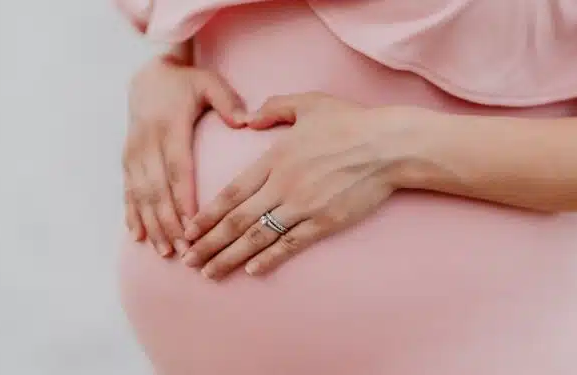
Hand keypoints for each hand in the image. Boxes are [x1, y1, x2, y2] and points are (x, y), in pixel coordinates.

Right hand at [123, 56, 245, 256]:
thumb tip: (246, 121)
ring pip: (140, 195)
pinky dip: (132, 215)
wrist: (148, 76)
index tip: (193, 223)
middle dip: (169, 222)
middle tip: (185, 250)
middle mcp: (148, 143)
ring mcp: (134, 153)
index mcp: (170, 127)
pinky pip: (127, 191)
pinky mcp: (127, 160)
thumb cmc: (186, 83)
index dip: (183, 197)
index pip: (177, 168)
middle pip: (157, 189)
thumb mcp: (209, 83)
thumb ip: (227, 101)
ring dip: (152, 224)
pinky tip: (138, 237)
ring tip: (165, 251)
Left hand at [180, 93, 422, 278]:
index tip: (189, 230)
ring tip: (209, 272)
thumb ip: (274, 108)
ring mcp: (303, 206)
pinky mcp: (324, 222)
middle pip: (236, 220)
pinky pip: (291, 245)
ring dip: (230, 257)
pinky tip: (252, 271)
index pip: (231, 192)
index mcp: (274, 158)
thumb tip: (248, 118)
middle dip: (208, 243)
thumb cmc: (350, 122)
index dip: (207, 214)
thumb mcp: (309, 104)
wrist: (388, 146)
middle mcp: (282, 185)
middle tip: (188, 260)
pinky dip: (269, 259)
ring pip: (258, 237)